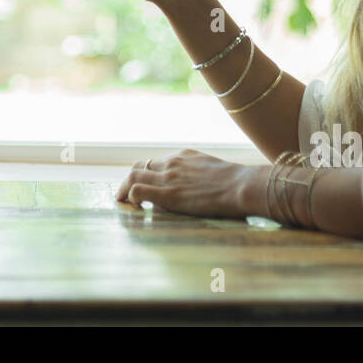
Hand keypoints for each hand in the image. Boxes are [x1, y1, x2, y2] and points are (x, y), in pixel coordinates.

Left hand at [115, 149, 263, 218]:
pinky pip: (138, 190)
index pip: (154, 162)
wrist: (241, 185)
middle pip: (139, 166)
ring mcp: (168, 177)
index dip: (145, 174)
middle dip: (128, 180)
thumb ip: (198, 175)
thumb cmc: (236, 183)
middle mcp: (172, 162)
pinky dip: (130, 197)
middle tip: (124, 195)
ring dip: (123, 188)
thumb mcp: (212, 171)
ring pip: (133, 175)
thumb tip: (194, 189)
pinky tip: (134, 206)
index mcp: (183, 156)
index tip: (142, 185)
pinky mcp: (168, 193)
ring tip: (121, 201)